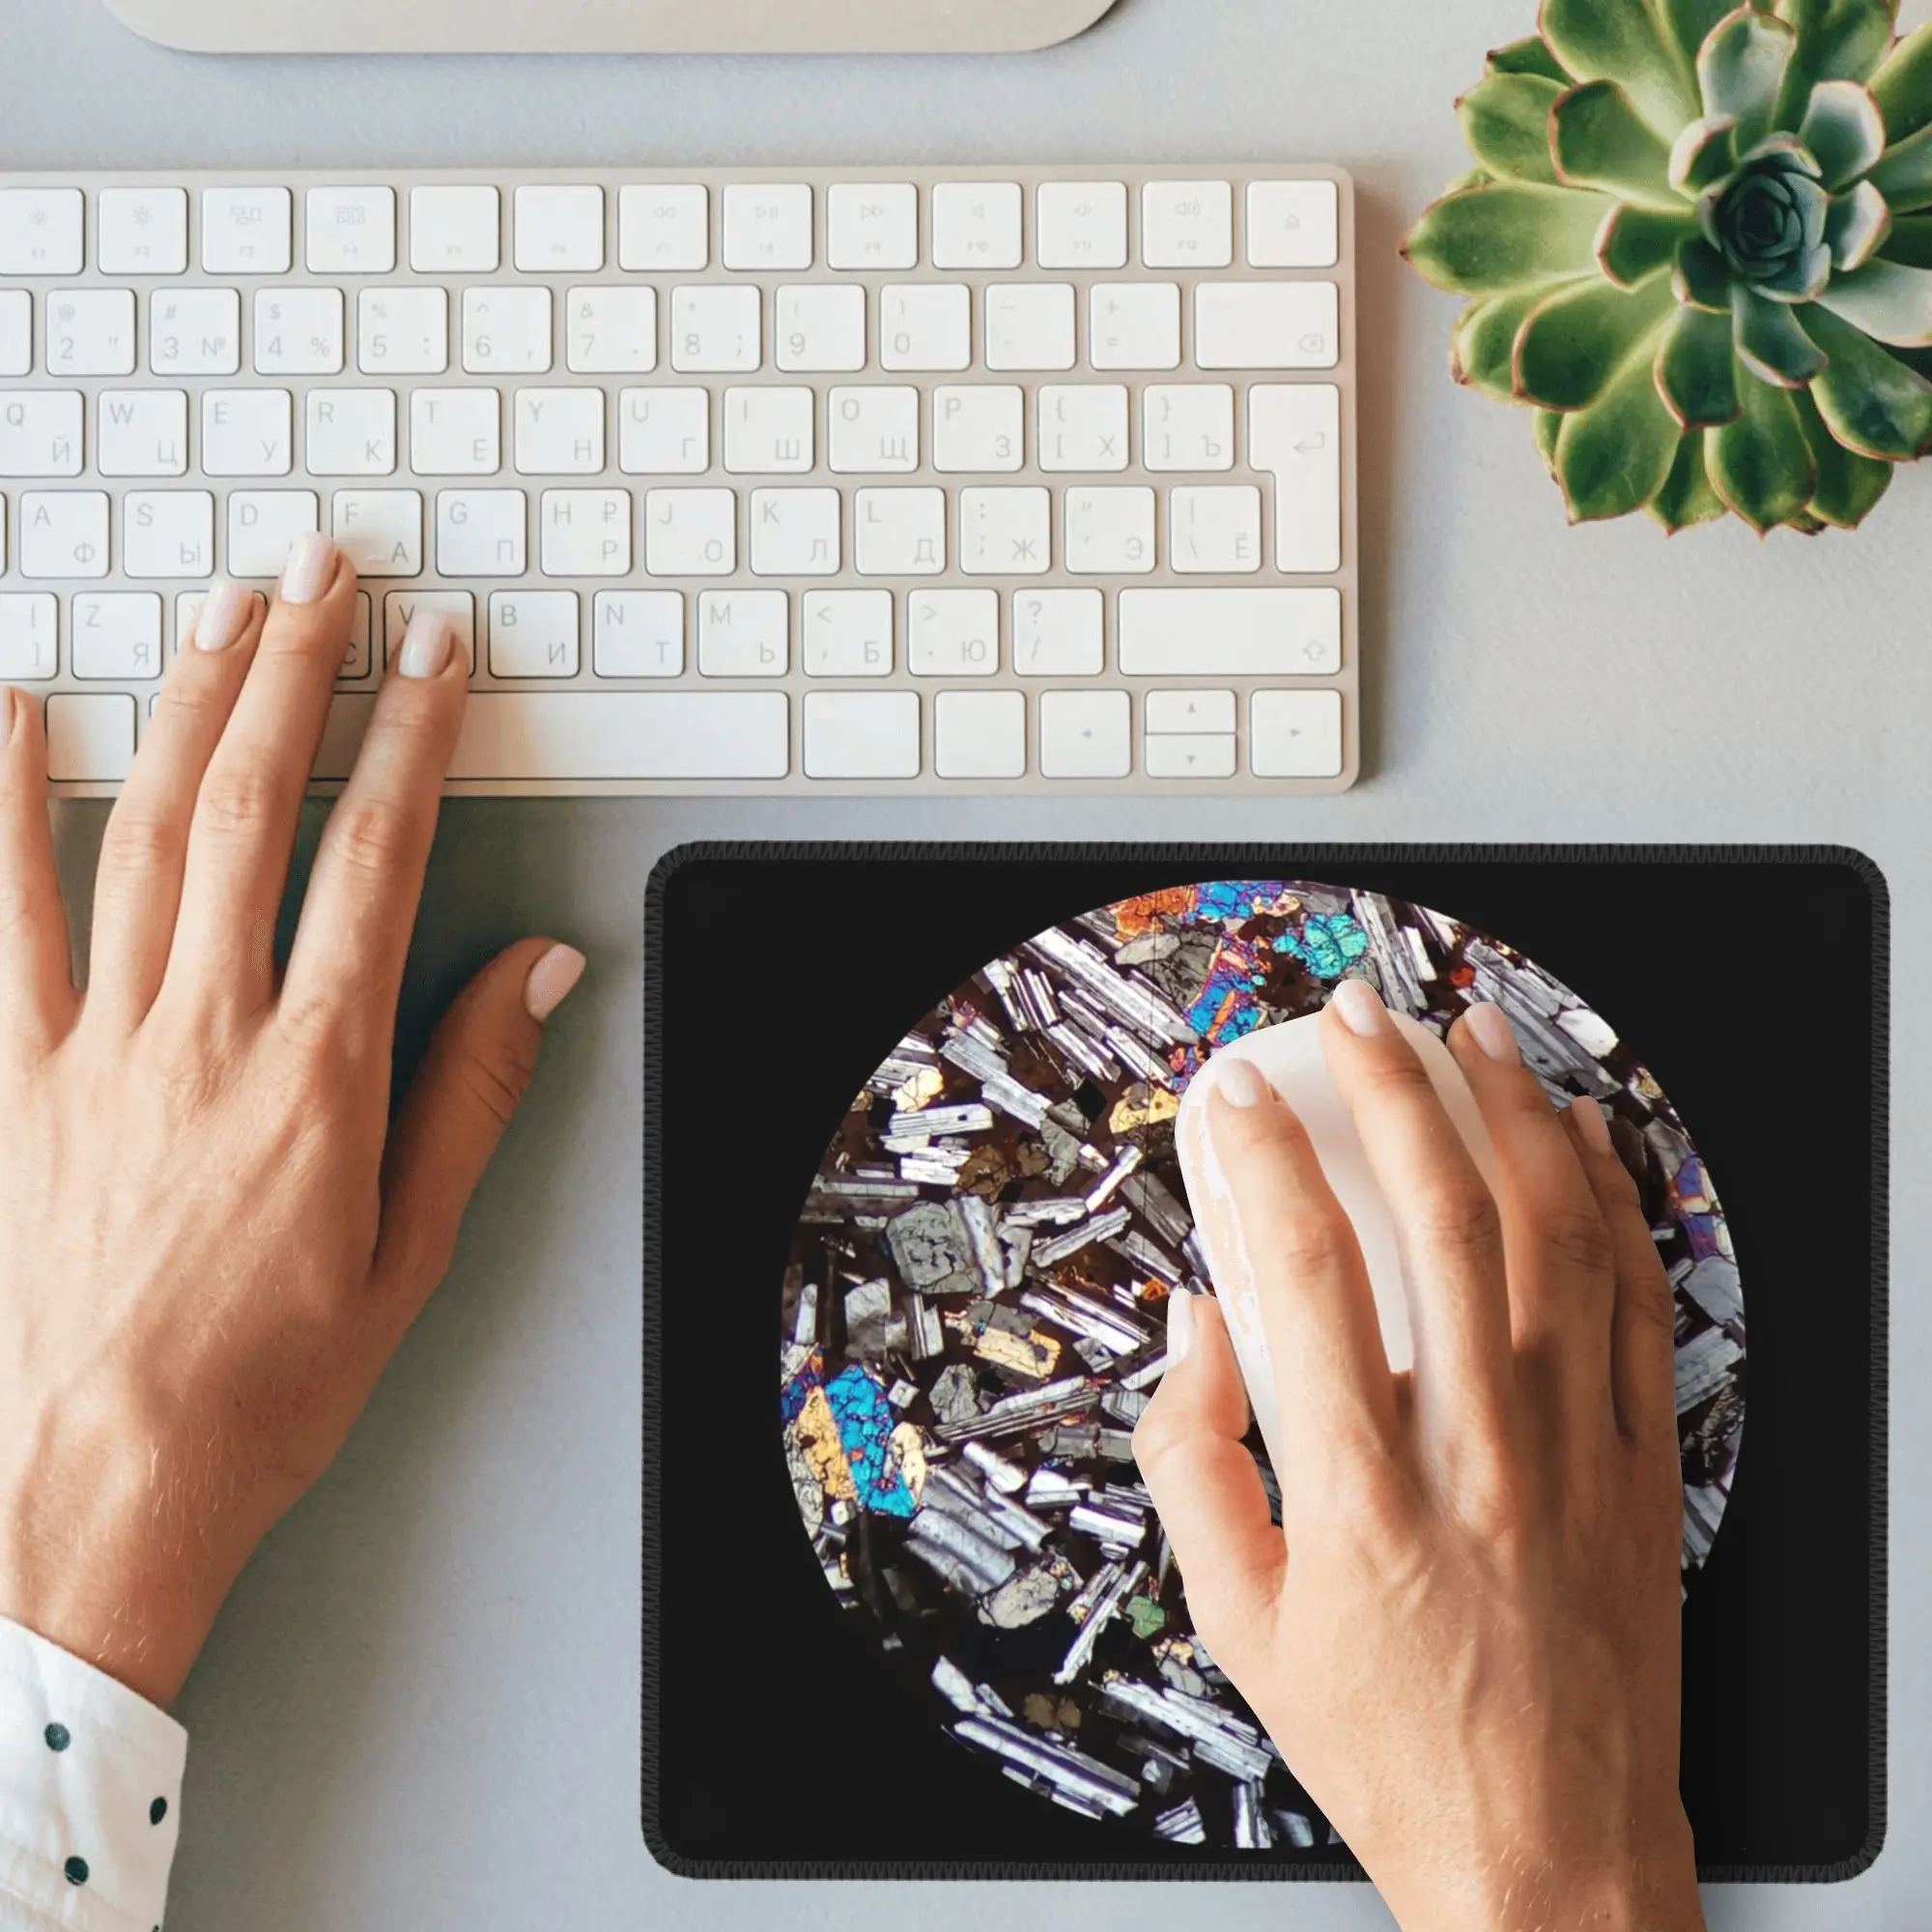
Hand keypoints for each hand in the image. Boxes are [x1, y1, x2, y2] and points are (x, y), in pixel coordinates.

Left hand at [0, 537, 583, 1706]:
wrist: (92, 1484)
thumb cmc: (261, 1382)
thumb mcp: (411, 1247)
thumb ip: (472, 1088)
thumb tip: (538, 971)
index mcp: (316, 1075)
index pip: (379, 859)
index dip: (414, 739)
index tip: (436, 656)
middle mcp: (202, 1035)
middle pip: (253, 810)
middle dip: (297, 673)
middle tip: (326, 574)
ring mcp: (95, 1045)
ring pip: (141, 834)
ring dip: (187, 708)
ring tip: (221, 613)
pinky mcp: (12, 1076)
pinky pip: (1, 917)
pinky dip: (1, 806)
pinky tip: (14, 719)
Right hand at [1135, 981, 1700, 1931]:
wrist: (1554, 1854)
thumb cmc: (1393, 1747)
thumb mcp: (1241, 1627)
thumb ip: (1193, 1466)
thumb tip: (1197, 1332)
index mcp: (1362, 1493)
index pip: (1304, 1274)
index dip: (1262, 1158)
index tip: (1235, 1095)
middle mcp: (1478, 1452)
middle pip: (1440, 1219)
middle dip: (1392, 1087)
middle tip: (1356, 1015)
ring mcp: (1575, 1450)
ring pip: (1553, 1236)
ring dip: (1507, 1111)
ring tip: (1467, 1031)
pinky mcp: (1642, 1464)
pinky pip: (1637, 1299)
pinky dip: (1609, 1199)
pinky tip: (1575, 1135)